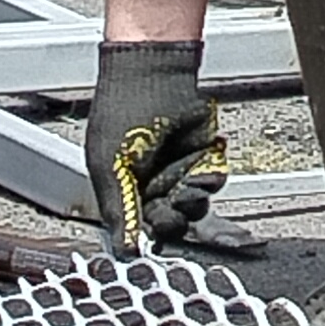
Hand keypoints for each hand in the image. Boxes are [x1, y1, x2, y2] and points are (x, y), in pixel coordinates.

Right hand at [83, 37, 226, 249]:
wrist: (154, 74)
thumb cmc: (122, 114)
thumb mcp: (111, 168)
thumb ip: (119, 212)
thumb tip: (124, 251)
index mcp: (124, 190)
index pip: (139, 228)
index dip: (149, 235)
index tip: (156, 237)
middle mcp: (151, 185)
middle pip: (171, 222)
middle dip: (174, 215)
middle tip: (170, 201)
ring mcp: (178, 171)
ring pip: (195, 205)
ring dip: (193, 195)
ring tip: (184, 175)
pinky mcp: (202, 157)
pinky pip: (212, 181)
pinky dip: (209, 173)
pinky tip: (200, 155)